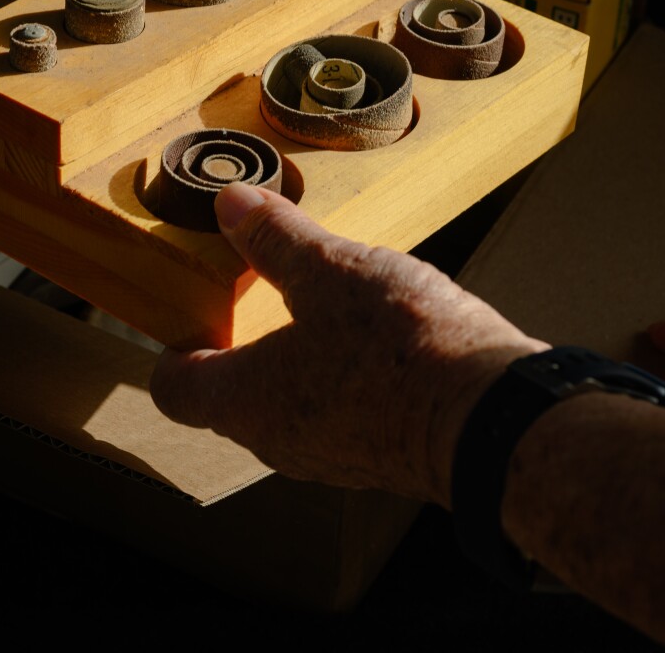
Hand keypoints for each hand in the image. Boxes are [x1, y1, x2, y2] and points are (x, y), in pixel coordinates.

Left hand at [149, 182, 548, 504]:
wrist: (490, 418)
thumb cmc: (399, 348)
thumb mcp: (330, 270)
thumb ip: (275, 239)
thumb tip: (230, 204)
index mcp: (244, 400)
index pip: (174, 388)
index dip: (175, 349)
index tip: (192, 313)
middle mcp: (277, 441)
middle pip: (233, 398)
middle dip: (245, 347)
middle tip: (264, 297)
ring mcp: (330, 458)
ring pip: (291, 408)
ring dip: (302, 364)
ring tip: (332, 312)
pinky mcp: (380, 460)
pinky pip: (343, 418)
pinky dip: (347, 383)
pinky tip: (382, 344)